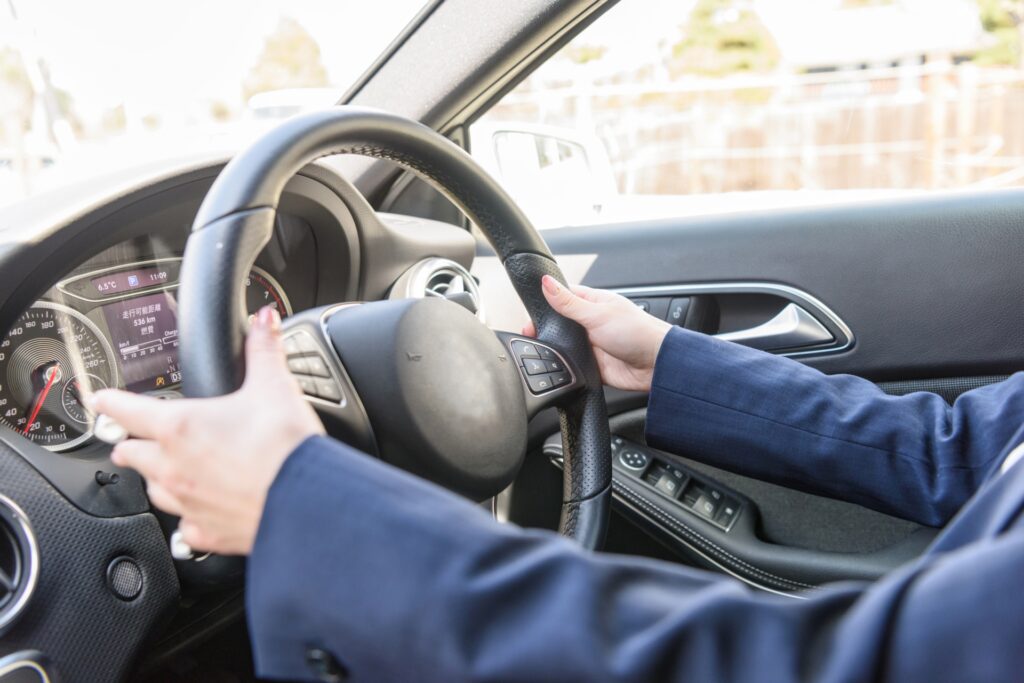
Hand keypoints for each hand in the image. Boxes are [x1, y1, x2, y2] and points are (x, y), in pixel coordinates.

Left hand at [89, 307, 324, 554]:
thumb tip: (264, 320)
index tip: (100, 400)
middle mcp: (173, 467)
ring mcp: (187, 502)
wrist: (306, 499)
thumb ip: (263, 349)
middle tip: (132, 438)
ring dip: (155, 478)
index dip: (109, 401)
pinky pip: (183, 528)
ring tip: (167, 472)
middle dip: (129, 444)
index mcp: (180, 426)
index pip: (126, 410)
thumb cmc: (285, 445)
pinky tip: (197, 514)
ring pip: (152, 490)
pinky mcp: (207, 532)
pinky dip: (187, 519)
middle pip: (132, 454)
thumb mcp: (274, 385)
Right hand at [523, 275, 671, 391]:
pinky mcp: (593, 365)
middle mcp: (591, 323)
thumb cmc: (637, 333)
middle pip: (560, 324)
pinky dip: (566, 367)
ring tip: (541, 350)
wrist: (657, 365)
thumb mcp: (597, 314)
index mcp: (593, 303)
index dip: (546, 301)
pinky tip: (558, 366)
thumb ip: (568, 302)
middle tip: (530, 333)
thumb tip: (546, 283)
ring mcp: (592, 345)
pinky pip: (573, 366)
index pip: (563, 297)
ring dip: (556, 349)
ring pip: (564, 346)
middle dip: (546, 328)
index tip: (530, 309)